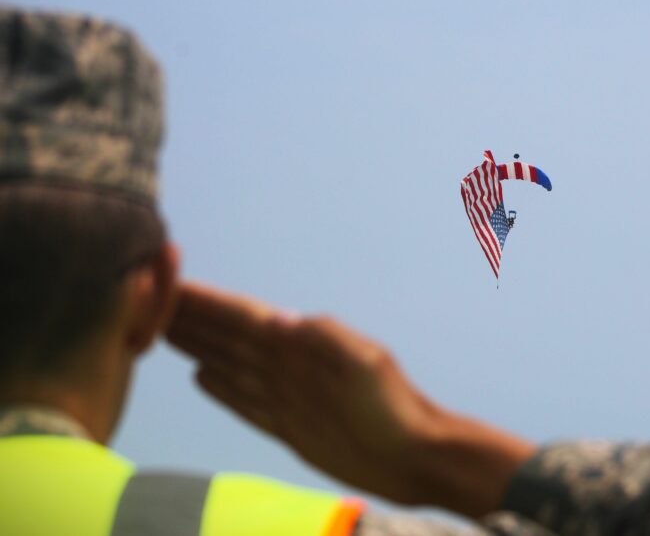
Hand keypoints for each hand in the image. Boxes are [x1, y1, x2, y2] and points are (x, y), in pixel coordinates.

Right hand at [165, 281, 534, 516]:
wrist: (415, 455)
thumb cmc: (396, 408)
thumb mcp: (365, 364)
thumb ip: (323, 339)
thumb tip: (276, 321)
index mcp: (302, 345)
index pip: (242, 317)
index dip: (205, 302)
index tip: (167, 283)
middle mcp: (288, 366)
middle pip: (227, 336)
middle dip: (189, 318)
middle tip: (145, 298)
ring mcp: (287, 396)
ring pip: (229, 366)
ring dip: (198, 346)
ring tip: (163, 329)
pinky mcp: (290, 427)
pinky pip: (245, 403)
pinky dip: (222, 388)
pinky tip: (201, 375)